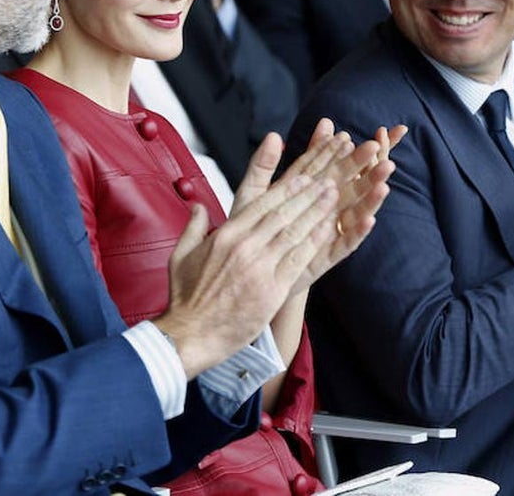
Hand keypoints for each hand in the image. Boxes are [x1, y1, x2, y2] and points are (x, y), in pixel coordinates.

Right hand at [156, 172, 338, 377]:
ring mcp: (260, 268)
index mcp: (226, 235)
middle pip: (283, 213)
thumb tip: (199, 208)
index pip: (262, 204)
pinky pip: (299, 260)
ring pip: (294, 232)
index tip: (303, 179)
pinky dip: (315, 242)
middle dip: (308, 195)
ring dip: (316, 212)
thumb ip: (194, 227)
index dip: (286, 189)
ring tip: (332, 198)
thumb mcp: (181, 255)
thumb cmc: (186, 299)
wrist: (191, 334)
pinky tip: (327, 229)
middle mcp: (245, 247)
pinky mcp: (273, 290)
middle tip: (326, 181)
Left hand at [228, 119, 400, 294]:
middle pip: (352, 183)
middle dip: (367, 167)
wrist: (252, 270)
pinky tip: (369, 219)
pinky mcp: (327, 254)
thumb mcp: (255, 192)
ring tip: (384, 181)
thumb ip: (266, 164)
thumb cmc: (253, 229)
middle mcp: (325, 208)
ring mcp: (329, 231)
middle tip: (380, 148)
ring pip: (355, 211)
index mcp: (310, 189)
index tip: (373, 130)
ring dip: (370, 197)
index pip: (336, 163)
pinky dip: (357, 232)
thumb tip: (273, 134)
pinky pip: (345, 243)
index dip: (352, 148)